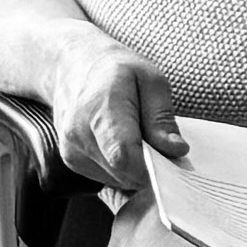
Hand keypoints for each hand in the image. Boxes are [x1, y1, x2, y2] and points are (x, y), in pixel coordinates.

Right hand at [49, 33, 186, 190]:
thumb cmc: (117, 70)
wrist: (74, 67)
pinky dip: (122, 168)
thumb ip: (162, 118)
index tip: (174, 159)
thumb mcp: (151, 80)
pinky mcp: (71, 161)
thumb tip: (176, 150)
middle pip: (124, 171)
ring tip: (140, 138)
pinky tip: (124, 144)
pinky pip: (107, 177)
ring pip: (117, 179)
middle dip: (151, 167)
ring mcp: (71, 150)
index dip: (153, 166)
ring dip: (136, 167)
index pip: (124, 155)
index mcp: (101, 109)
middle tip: (163, 145)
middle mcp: (79, 133)